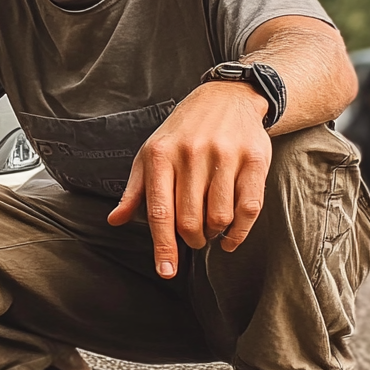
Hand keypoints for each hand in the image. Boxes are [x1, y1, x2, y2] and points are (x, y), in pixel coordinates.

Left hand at [107, 83, 272, 278]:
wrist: (226, 98)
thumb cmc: (181, 133)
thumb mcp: (150, 155)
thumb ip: (135, 191)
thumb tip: (115, 221)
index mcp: (160, 156)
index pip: (160, 211)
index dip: (163, 246)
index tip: (166, 271)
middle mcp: (191, 154)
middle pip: (190, 220)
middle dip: (190, 240)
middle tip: (192, 238)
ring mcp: (224, 156)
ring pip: (219, 217)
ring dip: (213, 234)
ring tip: (209, 228)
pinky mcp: (254, 160)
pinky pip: (249, 208)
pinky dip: (239, 232)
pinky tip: (230, 237)